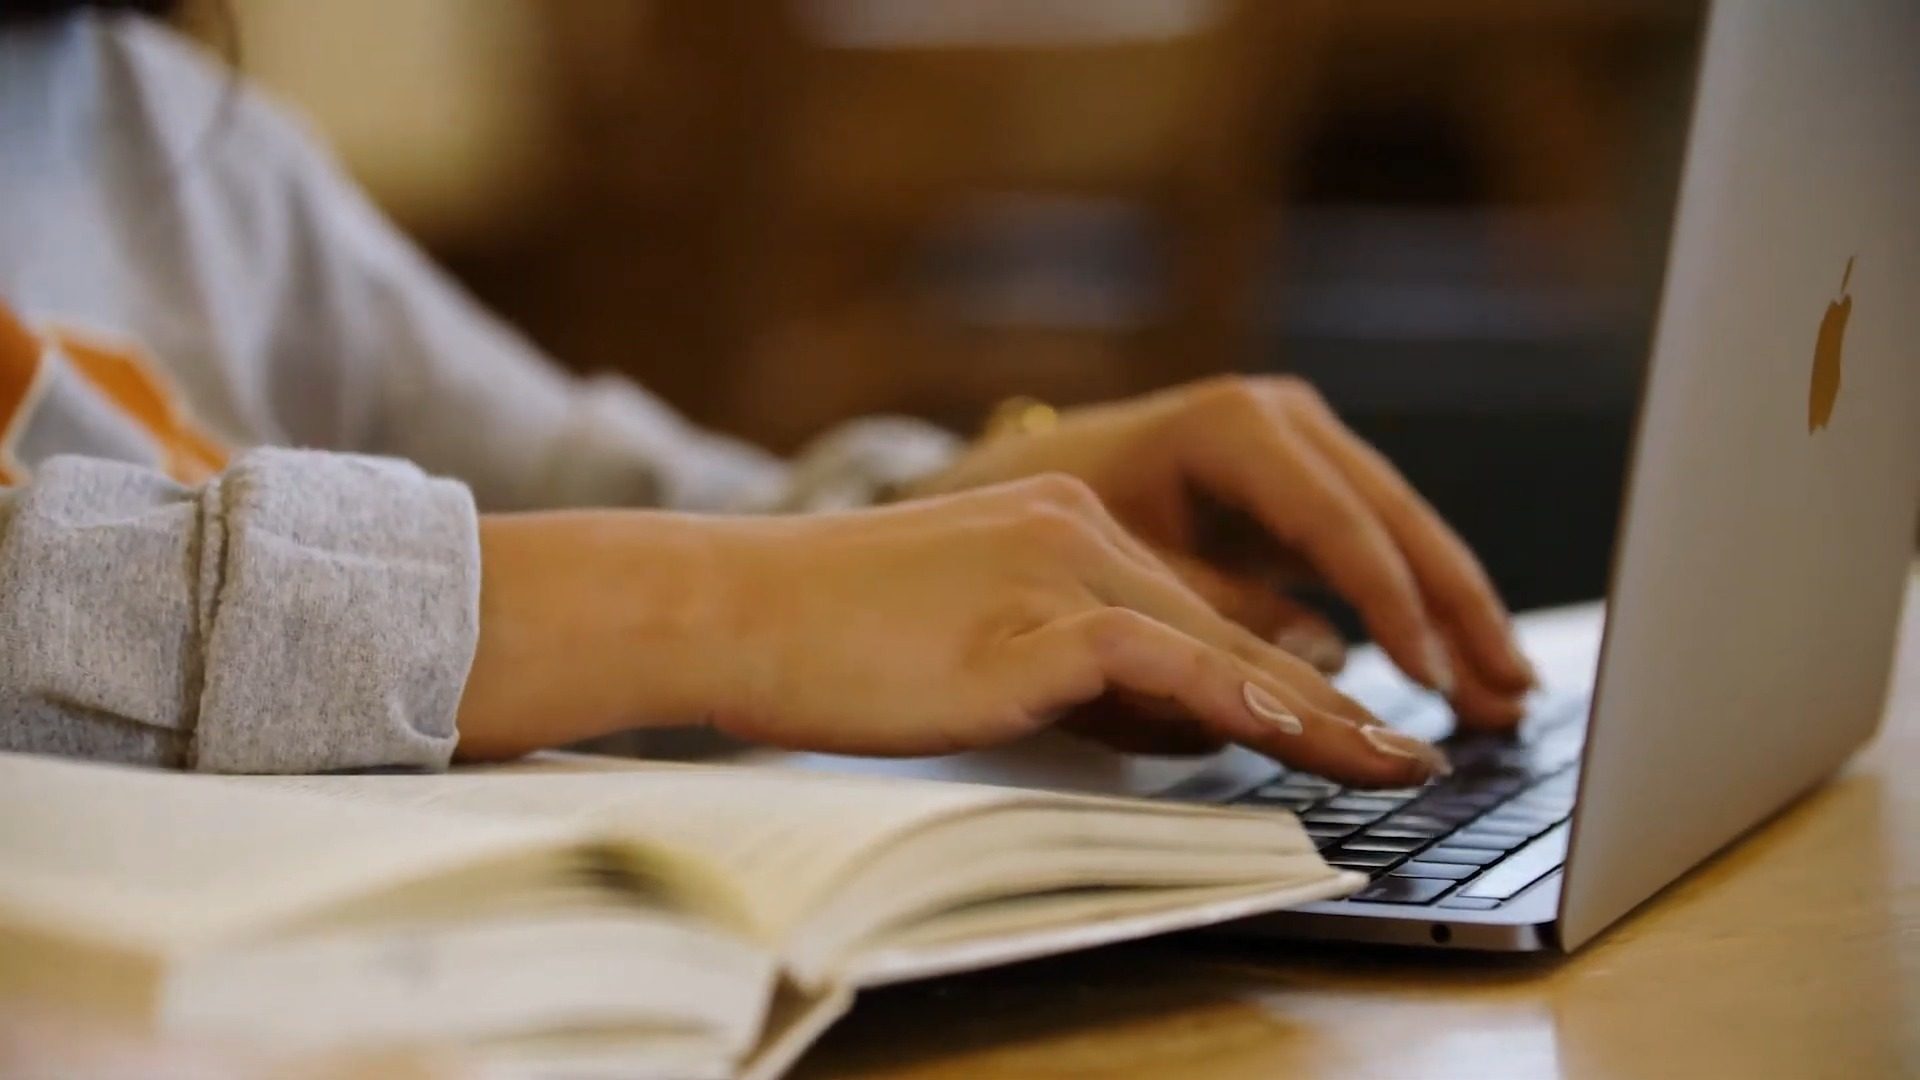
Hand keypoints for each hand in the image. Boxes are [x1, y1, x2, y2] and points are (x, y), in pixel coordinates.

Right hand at [455, 479, 1448, 786]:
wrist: (737, 608)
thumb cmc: (835, 644)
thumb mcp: (975, 648)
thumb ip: (1078, 666)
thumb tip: (1180, 716)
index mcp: (1065, 525)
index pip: (1206, 609)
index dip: (1295, 669)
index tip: (1362, 721)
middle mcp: (1079, 528)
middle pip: (1237, 625)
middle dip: (1335, 697)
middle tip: (1418, 751)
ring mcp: (1059, 565)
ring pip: (1221, 645)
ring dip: (1319, 714)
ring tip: (1396, 765)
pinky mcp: (1035, 614)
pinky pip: (1166, 662)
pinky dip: (1246, 703)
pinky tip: (1306, 737)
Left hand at [910, 376, 1535, 728]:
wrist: (1010, 486)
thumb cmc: (1049, 527)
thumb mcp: (1119, 570)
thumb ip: (1213, 610)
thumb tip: (1321, 655)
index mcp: (1234, 426)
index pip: (1333, 518)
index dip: (1388, 600)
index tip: (1423, 673)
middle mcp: (1283, 423)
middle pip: (1395, 520)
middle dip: (1456, 612)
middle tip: (1507, 695)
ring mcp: (1303, 452)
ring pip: (1403, 536)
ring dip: (1458, 617)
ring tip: (1509, 698)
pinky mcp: (1307, 493)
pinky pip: (1379, 553)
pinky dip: (1420, 612)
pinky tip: (1463, 673)